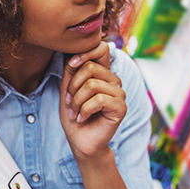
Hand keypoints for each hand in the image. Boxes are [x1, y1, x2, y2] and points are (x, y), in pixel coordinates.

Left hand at [60, 42, 126, 162]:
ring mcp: (119, 93)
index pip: (101, 48)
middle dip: (73, 86)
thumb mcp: (68, 89)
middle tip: (70, 102)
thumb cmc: (74, 114)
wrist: (80, 140)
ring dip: (77, 101)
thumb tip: (74, 54)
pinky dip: (85, 110)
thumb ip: (71, 70)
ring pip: (92, 84)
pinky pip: (99, 99)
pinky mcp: (121, 107)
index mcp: (102, 73)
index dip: (84, 53)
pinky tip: (83, 118)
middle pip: (90, 67)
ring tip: (76, 112)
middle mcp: (113, 80)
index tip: (70, 65)